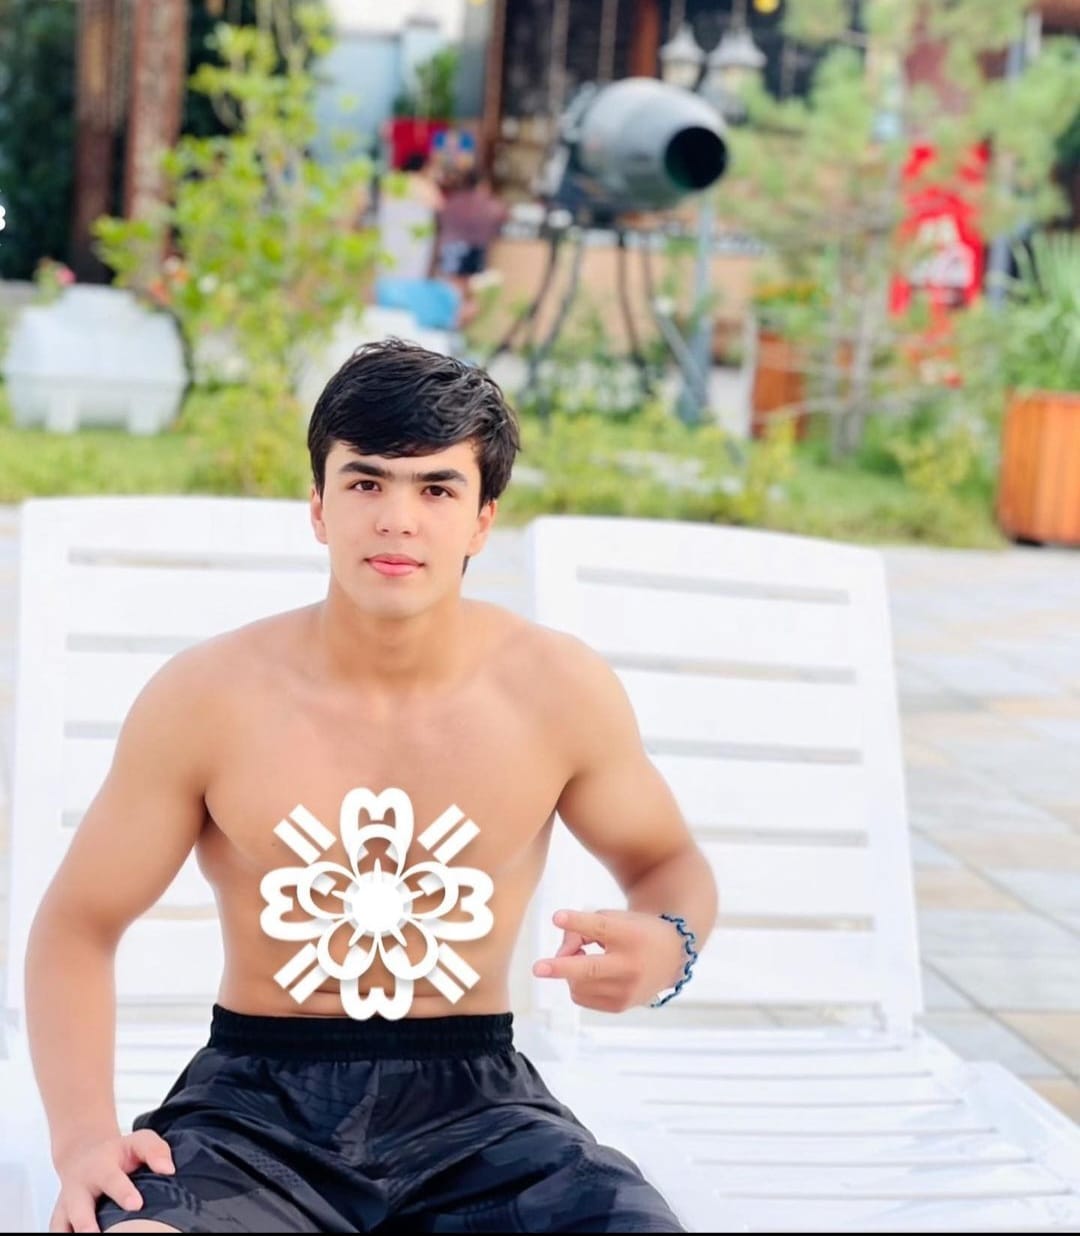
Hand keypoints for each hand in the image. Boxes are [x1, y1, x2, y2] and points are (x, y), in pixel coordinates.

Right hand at [50, 1129, 174, 1232]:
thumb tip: (168, 1169)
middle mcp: (79, 1188)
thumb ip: (154, 1151)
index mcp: (101, 1167)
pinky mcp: (59, 1220)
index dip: (123, 1192)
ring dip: (71, 1233)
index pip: (112, 1180)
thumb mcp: (138, 1141)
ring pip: (60, 1225)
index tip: (136, 1204)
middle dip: (86, 1223)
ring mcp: (66, 1206)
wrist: (83, 1153)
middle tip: (95, 1234)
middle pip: (79, 1208)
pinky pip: (57, 1231)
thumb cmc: (116, 1152)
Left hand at [532, 908, 686, 1012]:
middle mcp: (630, 966)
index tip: (556, 917)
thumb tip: (559, 957)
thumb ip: (584, 929)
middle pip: (590, 968)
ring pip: (578, 984)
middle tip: (537, 968)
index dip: (577, 922)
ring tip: (584, 957)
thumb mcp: (615, 918)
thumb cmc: (635, 931)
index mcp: (631, 936)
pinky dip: (577, 984)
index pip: (600, 928)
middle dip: (561, 967)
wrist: (672, 957)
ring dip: (569, 969)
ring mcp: (626, 991)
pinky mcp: (619, 1007)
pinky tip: (591, 973)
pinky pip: (582, 997)